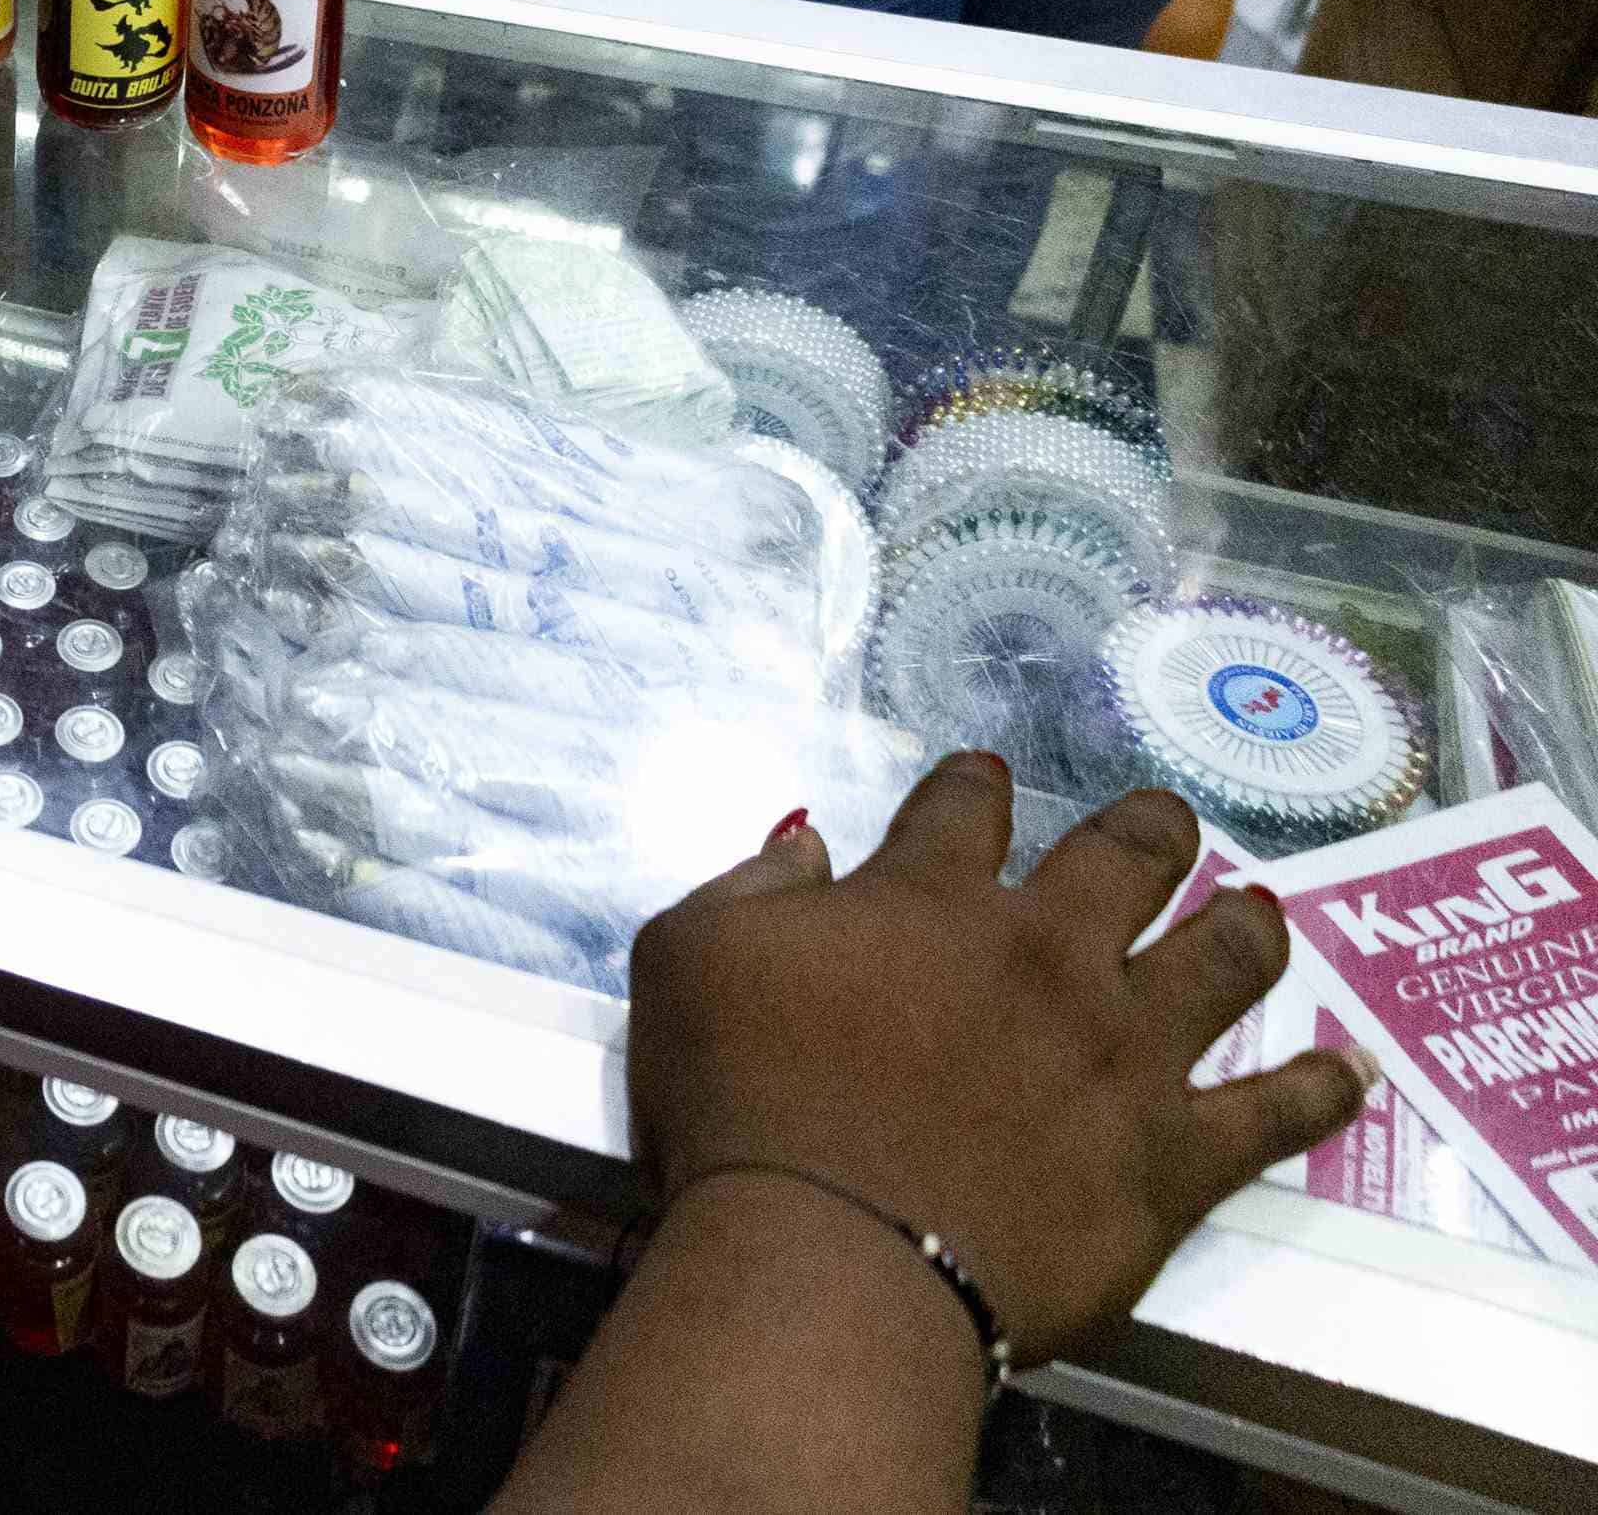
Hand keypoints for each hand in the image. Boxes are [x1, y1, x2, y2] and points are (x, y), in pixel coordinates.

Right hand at [625, 757, 1372, 1369]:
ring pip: (1223, 958)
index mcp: (928, 898)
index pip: (963, 808)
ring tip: (1259, 911)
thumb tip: (805, 849)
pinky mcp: (1174, 1155)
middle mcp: (1047, 952)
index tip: (985, 778)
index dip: (974, 785)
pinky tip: (1346, 1070)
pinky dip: (1318, 1088)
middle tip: (1163, 823)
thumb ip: (751, 889)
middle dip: (1148, 830)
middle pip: (1127, 859)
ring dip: (1244, 927)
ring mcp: (1126, 1051)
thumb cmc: (742, 1104)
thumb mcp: (689, 961)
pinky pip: (1274, 1113)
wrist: (832, 1256)